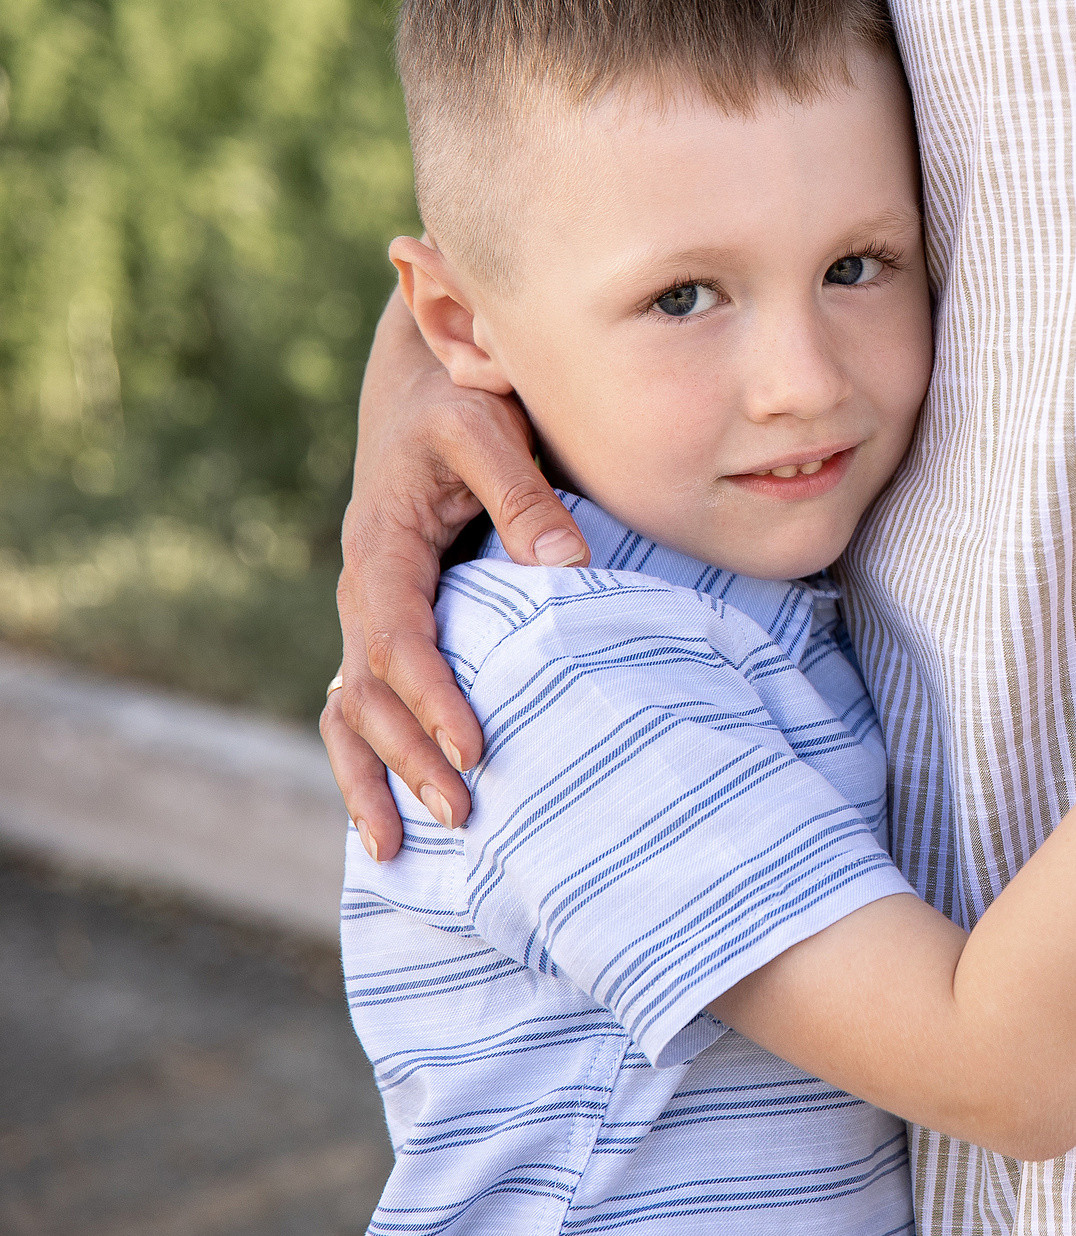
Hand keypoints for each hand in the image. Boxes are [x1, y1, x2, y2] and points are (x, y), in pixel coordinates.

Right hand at [324, 294, 587, 859]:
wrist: (424, 385)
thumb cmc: (460, 400)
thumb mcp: (486, 425)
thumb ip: (523, 492)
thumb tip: (564, 567)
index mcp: (381, 547)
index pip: (399, 638)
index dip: (434, 696)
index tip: (474, 747)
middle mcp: (364, 589)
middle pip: (370, 693)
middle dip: (408, 758)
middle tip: (462, 816)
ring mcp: (370, 611)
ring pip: (351, 710)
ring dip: (375, 776)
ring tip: (402, 850)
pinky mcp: (390, 623)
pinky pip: (363, 703)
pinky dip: (369, 760)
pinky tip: (386, 821)